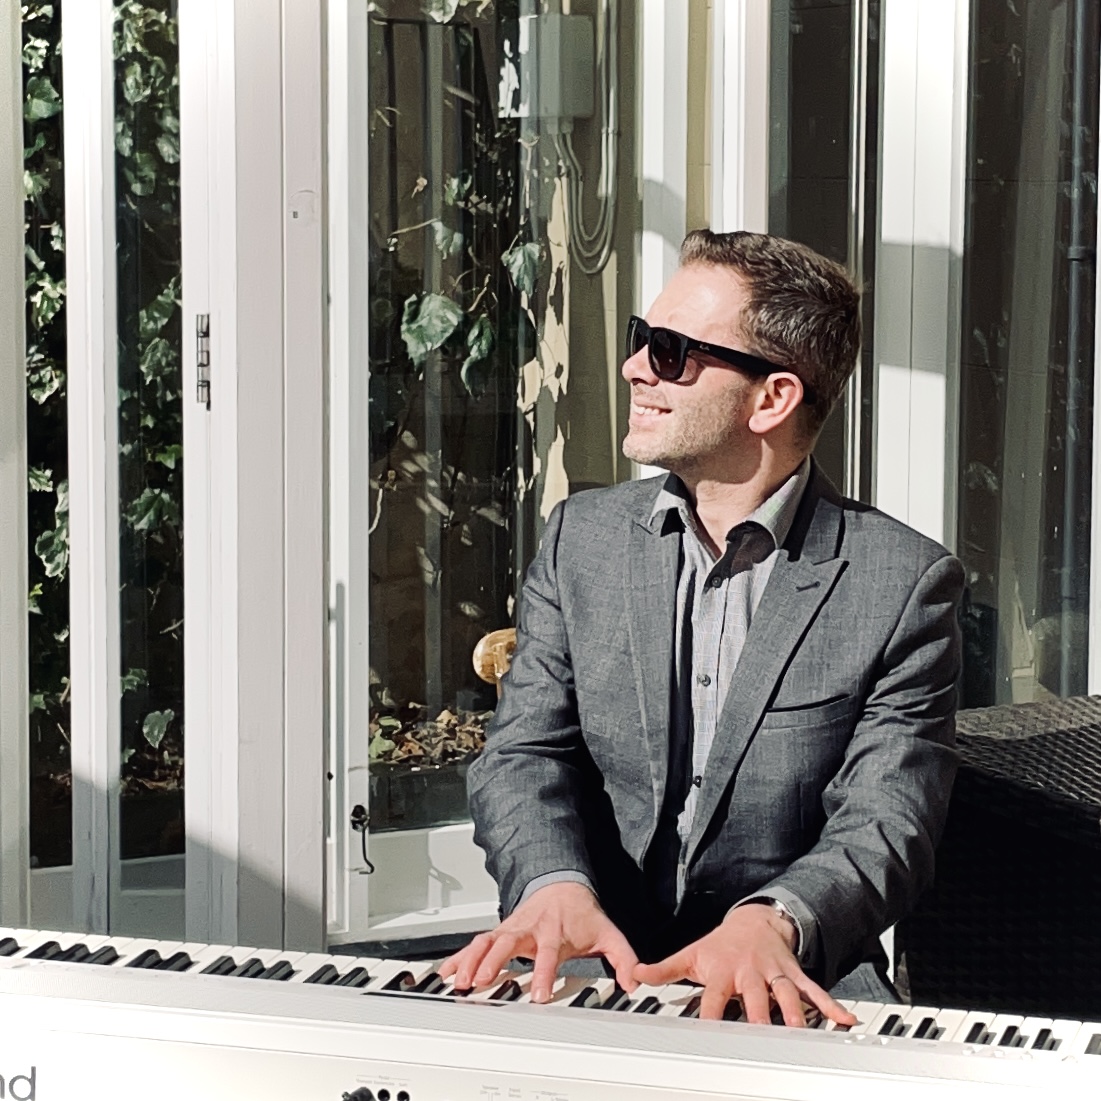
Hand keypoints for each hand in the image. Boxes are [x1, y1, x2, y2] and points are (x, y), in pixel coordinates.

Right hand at [437, 882, 638, 1002]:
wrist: (562, 884)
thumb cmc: (581, 914)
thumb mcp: (608, 933)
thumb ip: (623, 958)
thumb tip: (634, 981)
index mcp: (555, 931)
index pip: (548, 953)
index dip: (542, 973)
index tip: (538, 995)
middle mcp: (529, 928)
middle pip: (508, 943)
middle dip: (494, 962)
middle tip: (480, 983)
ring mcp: (511, 928)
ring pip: (487, 941)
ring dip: (471, 960)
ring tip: (459, 982)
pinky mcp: (499, 931)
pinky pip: (477, 943)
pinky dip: (460, 957)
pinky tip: (446, 972)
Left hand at [633, 903, 856, 1027]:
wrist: (754, 919)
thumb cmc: (720, 944)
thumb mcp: (690, 953)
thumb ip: (664, 969)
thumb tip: (635, 975)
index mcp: (723, 972)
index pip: (714, 1000)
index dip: (710, 1018)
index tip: (709, 1039)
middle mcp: (750, 973)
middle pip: (755, 1000)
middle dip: (759, 1019)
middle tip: (763, 1042)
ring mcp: (774, 974)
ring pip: (787, 996)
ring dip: (795, 1015)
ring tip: (803, 1035)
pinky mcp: (794, 974)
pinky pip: (814, 990)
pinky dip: (830, 1005)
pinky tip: (845, 1020)